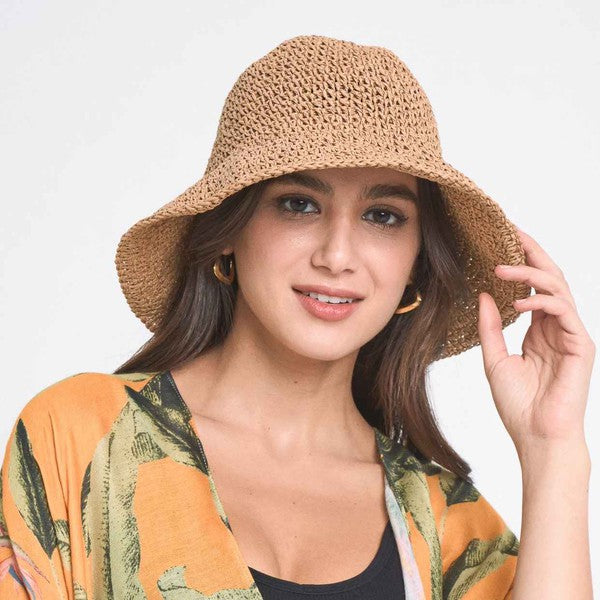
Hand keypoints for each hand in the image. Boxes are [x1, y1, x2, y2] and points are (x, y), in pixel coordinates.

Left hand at [477, 226, 594, 456]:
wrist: (536, 437)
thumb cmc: (518, 404)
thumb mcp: (494, 359)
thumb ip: (490, 327)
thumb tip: (483, 295)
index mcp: (538, 329)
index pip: (531, 286)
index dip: (520, 261)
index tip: (500, 241)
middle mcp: (556, 326)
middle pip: (548, 277)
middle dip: (531, 252)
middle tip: (509, 231)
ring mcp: (571, 333)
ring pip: (557, 287)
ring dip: (529, 272)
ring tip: (500, 266)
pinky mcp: (582, 344)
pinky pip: (563, 310)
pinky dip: (541, 300)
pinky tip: (517, 301)